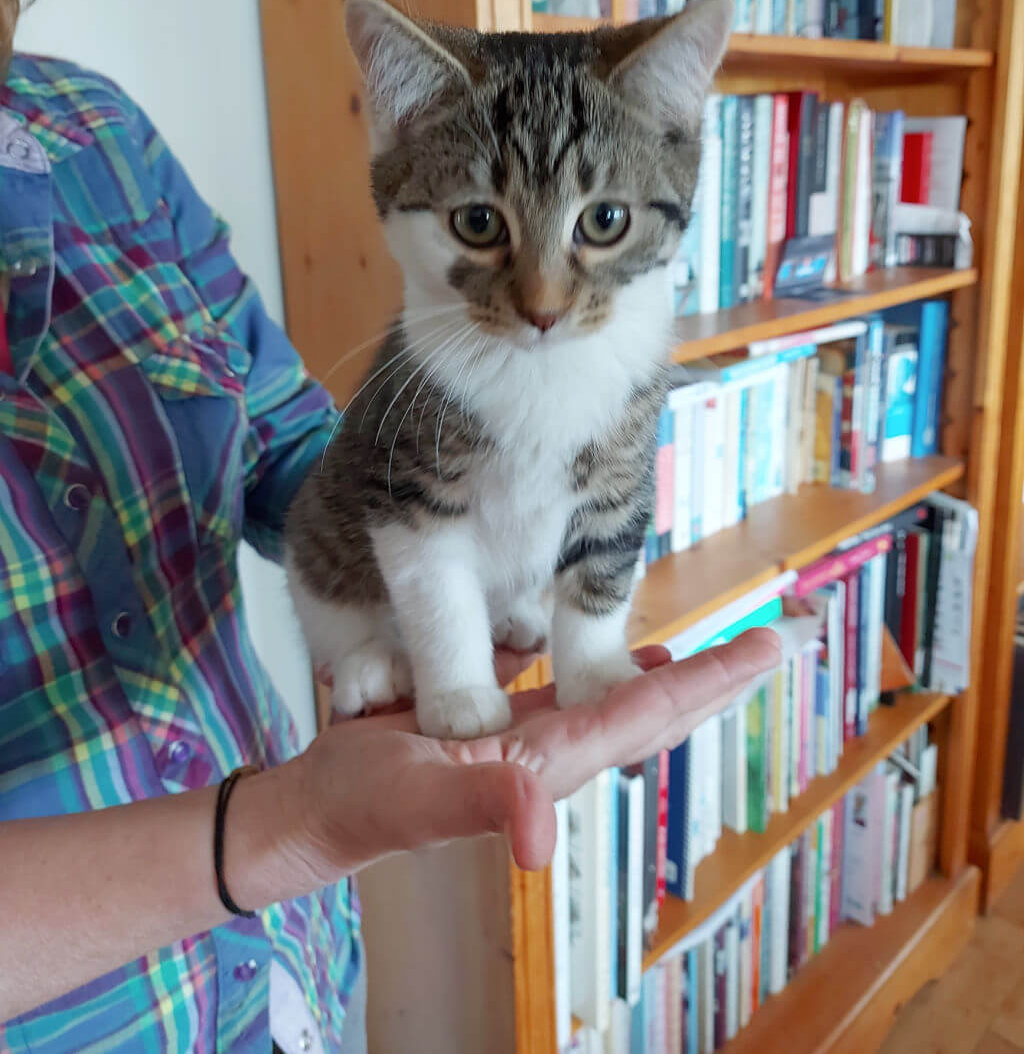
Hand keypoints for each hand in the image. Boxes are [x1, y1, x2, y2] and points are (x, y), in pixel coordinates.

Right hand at [290, 628, 780, 880]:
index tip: (775, 644)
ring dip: (681, 672)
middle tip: (783, 639)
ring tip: (725, 645)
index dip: (717, 678)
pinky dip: (608, 661)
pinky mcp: (500, 717)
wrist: (323, 812)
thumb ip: (482, 809)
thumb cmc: (364, 809)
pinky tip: (621, 648)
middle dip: (724, 674)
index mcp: (556, 758)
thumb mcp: (418, 802)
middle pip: (661, 705)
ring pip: (625, 694)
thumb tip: (542, 836)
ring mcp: (535, 734)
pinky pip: (572, 684)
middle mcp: (560, 747)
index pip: (656, 711)